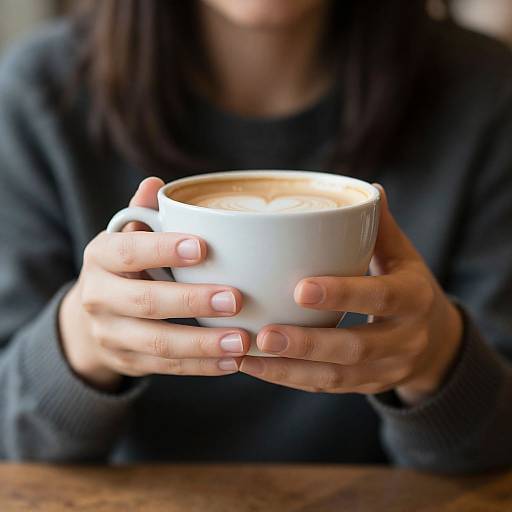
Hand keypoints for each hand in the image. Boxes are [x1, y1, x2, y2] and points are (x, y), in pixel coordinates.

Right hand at [59, 177, 249, 390]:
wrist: (94, 315)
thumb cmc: (125, 266)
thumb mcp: (127, 237)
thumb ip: (143, 215)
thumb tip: (156, 184)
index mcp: (101, 256)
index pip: (128, 251)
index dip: (162, 250)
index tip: (202, 248)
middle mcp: (99, 296)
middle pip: (145, 302)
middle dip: (192, 302)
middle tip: (236, 299)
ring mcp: (111, 334)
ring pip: (158, 343)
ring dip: (202, 344)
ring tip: (242, 341)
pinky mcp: (127, 361)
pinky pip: (166, 368)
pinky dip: (200, 367)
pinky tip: (231, 362)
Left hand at [240, 185, 462, 404]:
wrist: (436, 341)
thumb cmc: (408, 286)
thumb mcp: (403, 256)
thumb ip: (382, 228)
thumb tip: (369, 190)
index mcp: (414, 297)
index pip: (380, 296)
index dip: (342, 294)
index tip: (299, 289)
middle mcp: (405, 338)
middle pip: (356, 347)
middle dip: (308, 344)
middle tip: (264, 335)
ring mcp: (387, 369)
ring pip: (338, 376)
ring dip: (290, 369)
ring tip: (248, 356)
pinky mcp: (367, 386)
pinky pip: (327, 387)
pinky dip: (290, 379)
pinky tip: (256, 367)